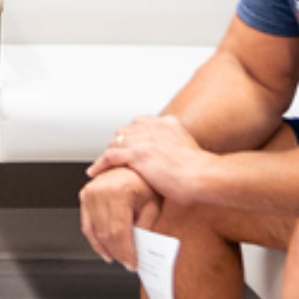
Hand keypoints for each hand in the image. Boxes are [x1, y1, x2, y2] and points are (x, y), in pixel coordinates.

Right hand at [79, 166, 160, 269]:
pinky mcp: (85, 195)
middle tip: (127, 263)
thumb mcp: (152, 205)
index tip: (132, 263)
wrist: (134, 164)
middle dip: (117, 252)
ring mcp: (91, 192)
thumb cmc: (145, 181)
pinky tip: (104, 248)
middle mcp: (102, 190)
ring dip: (105, 249)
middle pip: (106, 233)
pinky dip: (94, 239)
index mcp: (120, 191)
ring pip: (94, 231)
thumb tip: (138, 250)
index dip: (125, 251)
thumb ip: (145, 228)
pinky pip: (87, 224)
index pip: (119, 231)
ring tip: (117, 257)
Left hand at [88, 115, 213, 203]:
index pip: (140, 123)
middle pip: (126, 130)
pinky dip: (100, 164)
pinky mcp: (136, 154)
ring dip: (109, 153)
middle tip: (115, 156)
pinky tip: (95, 172)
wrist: (203, 175)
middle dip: (119, 143)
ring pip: (116, 142)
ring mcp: (144, 140)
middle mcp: (154, 127)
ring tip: (103, 164)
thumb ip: (176, 147)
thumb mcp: (188, 148)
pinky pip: (110, 156)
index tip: (129, 144)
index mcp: (168, 123)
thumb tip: (173, 159)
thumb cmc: (200, 170)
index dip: (132, 135)